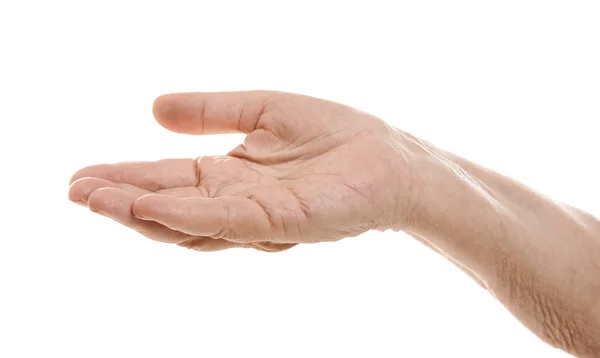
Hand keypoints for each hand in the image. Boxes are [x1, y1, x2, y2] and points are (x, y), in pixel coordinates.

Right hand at [69, 91, 416, 251]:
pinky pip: (230, 221)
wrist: (389, 158)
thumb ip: (212, 111)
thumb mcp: (263, 111)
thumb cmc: (335, 136)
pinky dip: (190, 217)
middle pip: (170, 207)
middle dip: (122, 202)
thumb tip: (153, 108)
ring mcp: (258, 217)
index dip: (126, 179)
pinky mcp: (284, 223)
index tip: (83, 177)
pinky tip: (154, 209)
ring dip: (143, 214)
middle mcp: (236, 202)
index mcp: (230, 176)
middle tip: (76, 193)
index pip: (168, 180)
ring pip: (191, 223)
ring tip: (99, 201)